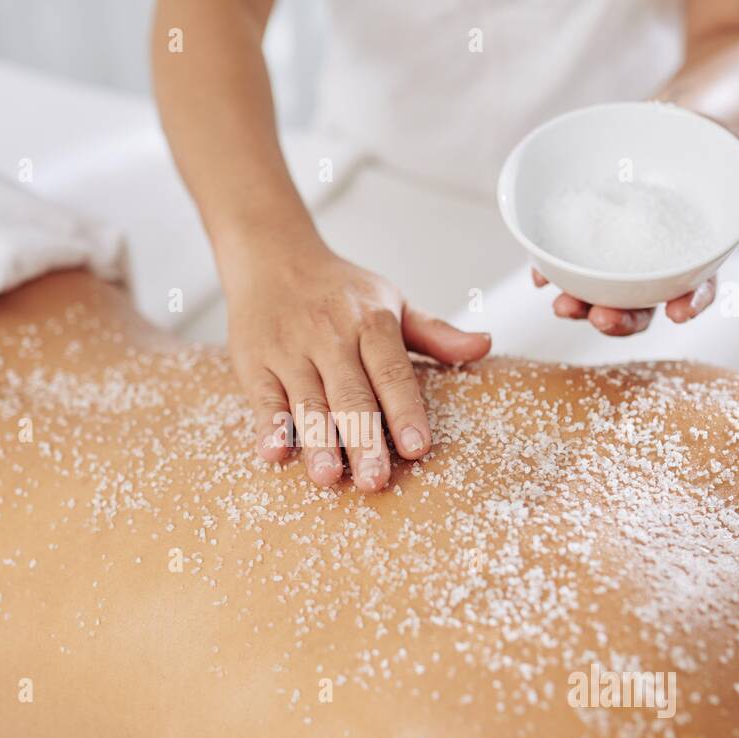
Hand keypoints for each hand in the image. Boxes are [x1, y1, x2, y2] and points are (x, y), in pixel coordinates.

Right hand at [227, 247, 491, 490]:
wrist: (271, 255)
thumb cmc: (339, 291)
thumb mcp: (391, 302)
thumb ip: (435, 333)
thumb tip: (485, 345)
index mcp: (370, 321)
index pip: (391, 371)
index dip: (405, 410)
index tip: (416, 447)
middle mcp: (329, 335)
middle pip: (350, 394)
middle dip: (362, 439)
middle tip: (374, 480)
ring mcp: (289, 349)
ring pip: (306, 401)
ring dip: (317, 440)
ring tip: (328, 477)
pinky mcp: (253, 362)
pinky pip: (262, 397)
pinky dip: (267, 425)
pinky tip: (273, 453)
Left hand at [533, 119, 738, 335]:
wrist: (658, 125)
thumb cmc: (697, 139)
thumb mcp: (724, 139)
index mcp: (693, 253)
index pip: (697, 288)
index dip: (692, 303)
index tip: (681, 313)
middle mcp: (653, 266)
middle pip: (641, 305)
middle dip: (622, 320)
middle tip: (604, 320)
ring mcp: (616, 258)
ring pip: (600, 295)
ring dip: (581, 307)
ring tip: (562, 306)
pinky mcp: (584, 242)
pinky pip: (566, 265)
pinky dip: (552, 274)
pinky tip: (540, 277)